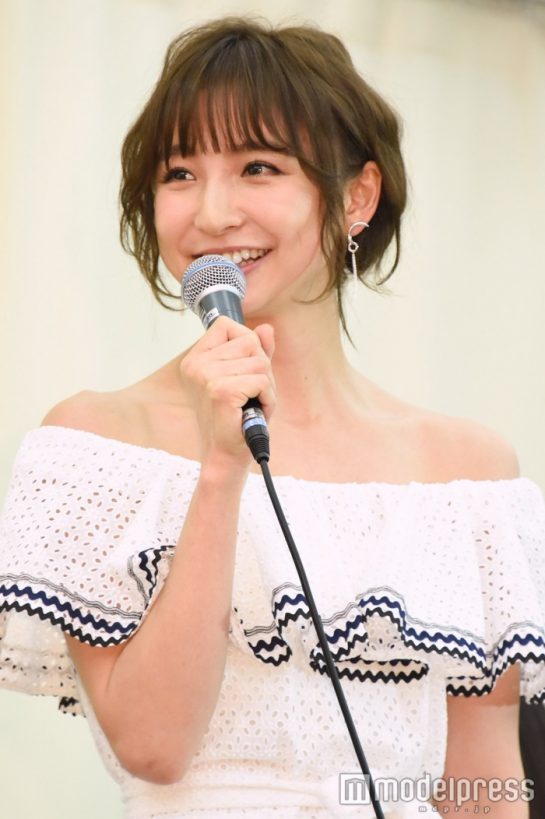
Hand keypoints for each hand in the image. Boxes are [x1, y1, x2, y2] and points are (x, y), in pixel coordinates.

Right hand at [178, 317, 275, 469]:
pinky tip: (255, 411)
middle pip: (249, 341)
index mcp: (195, 359)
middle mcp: (196, 365)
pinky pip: (262, 380)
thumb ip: (256, 351)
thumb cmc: (236, 418)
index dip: (246, 344)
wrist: (226, 455)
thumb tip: (265, 328)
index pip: (227, 325)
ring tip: (252, 404)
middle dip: (261, 368)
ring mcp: (206, 377)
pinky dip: (268, 398)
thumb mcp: (247, 377)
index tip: (241, 371)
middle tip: (250, 394)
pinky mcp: (221, 391)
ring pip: (260, 362)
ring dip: (266, 386)